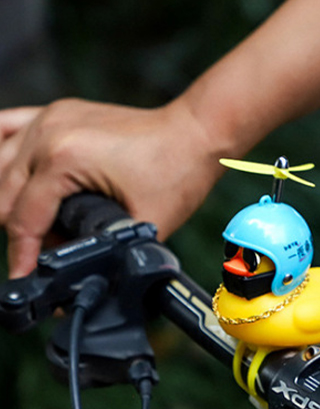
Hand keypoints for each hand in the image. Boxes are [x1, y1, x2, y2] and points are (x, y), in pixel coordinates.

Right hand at [0, 98, 224, 277]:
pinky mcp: (56, 113)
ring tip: (39, 231)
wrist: (195, 134)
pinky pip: (7, 130)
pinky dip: (3, 158)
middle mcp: (47, 133)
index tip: (25, 279)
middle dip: (21, 233)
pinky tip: (7, 183)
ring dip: (12, 202)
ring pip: (1, 166)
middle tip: (41, 259)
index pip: (24, 217)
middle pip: (5, 194)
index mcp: (64, 158)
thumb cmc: (177, 171)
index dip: (23, 256)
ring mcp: (49, 118)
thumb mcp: (141, 224)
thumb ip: (104, 248)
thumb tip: (81, 274)